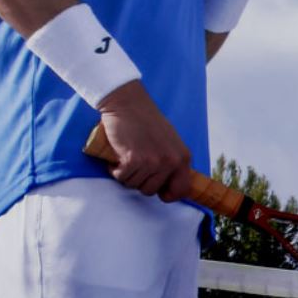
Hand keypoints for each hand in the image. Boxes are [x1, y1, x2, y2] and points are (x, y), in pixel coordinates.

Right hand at [94, 81, 193, 201]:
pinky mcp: (133, 159)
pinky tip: (117, 157)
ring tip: (126, 157)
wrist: (128, 103)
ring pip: (134, 185)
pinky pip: (121, 177)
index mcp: (183, 157)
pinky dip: (114, 170)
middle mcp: (171, 161)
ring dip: (126, 175)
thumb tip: (169, 186)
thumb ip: (171, 161)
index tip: (158, 190)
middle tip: (134, 165)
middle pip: (151, 191)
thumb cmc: (146, 121)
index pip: (182, 189)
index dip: (168, 194)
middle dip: (139, 181)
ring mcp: (153, 161)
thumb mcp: (169, 142)